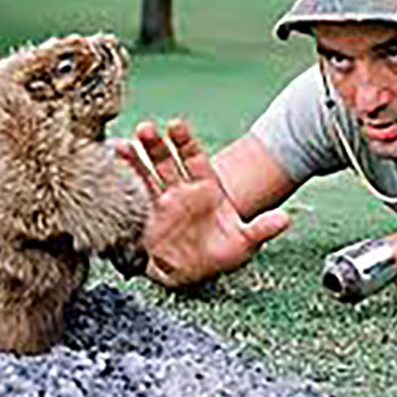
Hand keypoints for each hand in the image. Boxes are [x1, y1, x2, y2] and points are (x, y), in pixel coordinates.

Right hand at [114, 119, 289, 287]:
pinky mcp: (148, 214)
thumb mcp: (245, 242)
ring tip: (122, 144)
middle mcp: (184, 188)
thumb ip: (261, 229)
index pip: (195, 158)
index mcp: (207, 187)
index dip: (185, 141)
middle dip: (157, 145)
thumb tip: (285, 219)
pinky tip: (112, 163)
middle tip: (146, 128)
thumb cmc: (221, 253)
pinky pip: (134, 192)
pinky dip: (124, 178)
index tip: (174, 124)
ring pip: (149, 173)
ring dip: (137, 158)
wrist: (195, 271)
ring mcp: (164, 199)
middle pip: (169, 160)